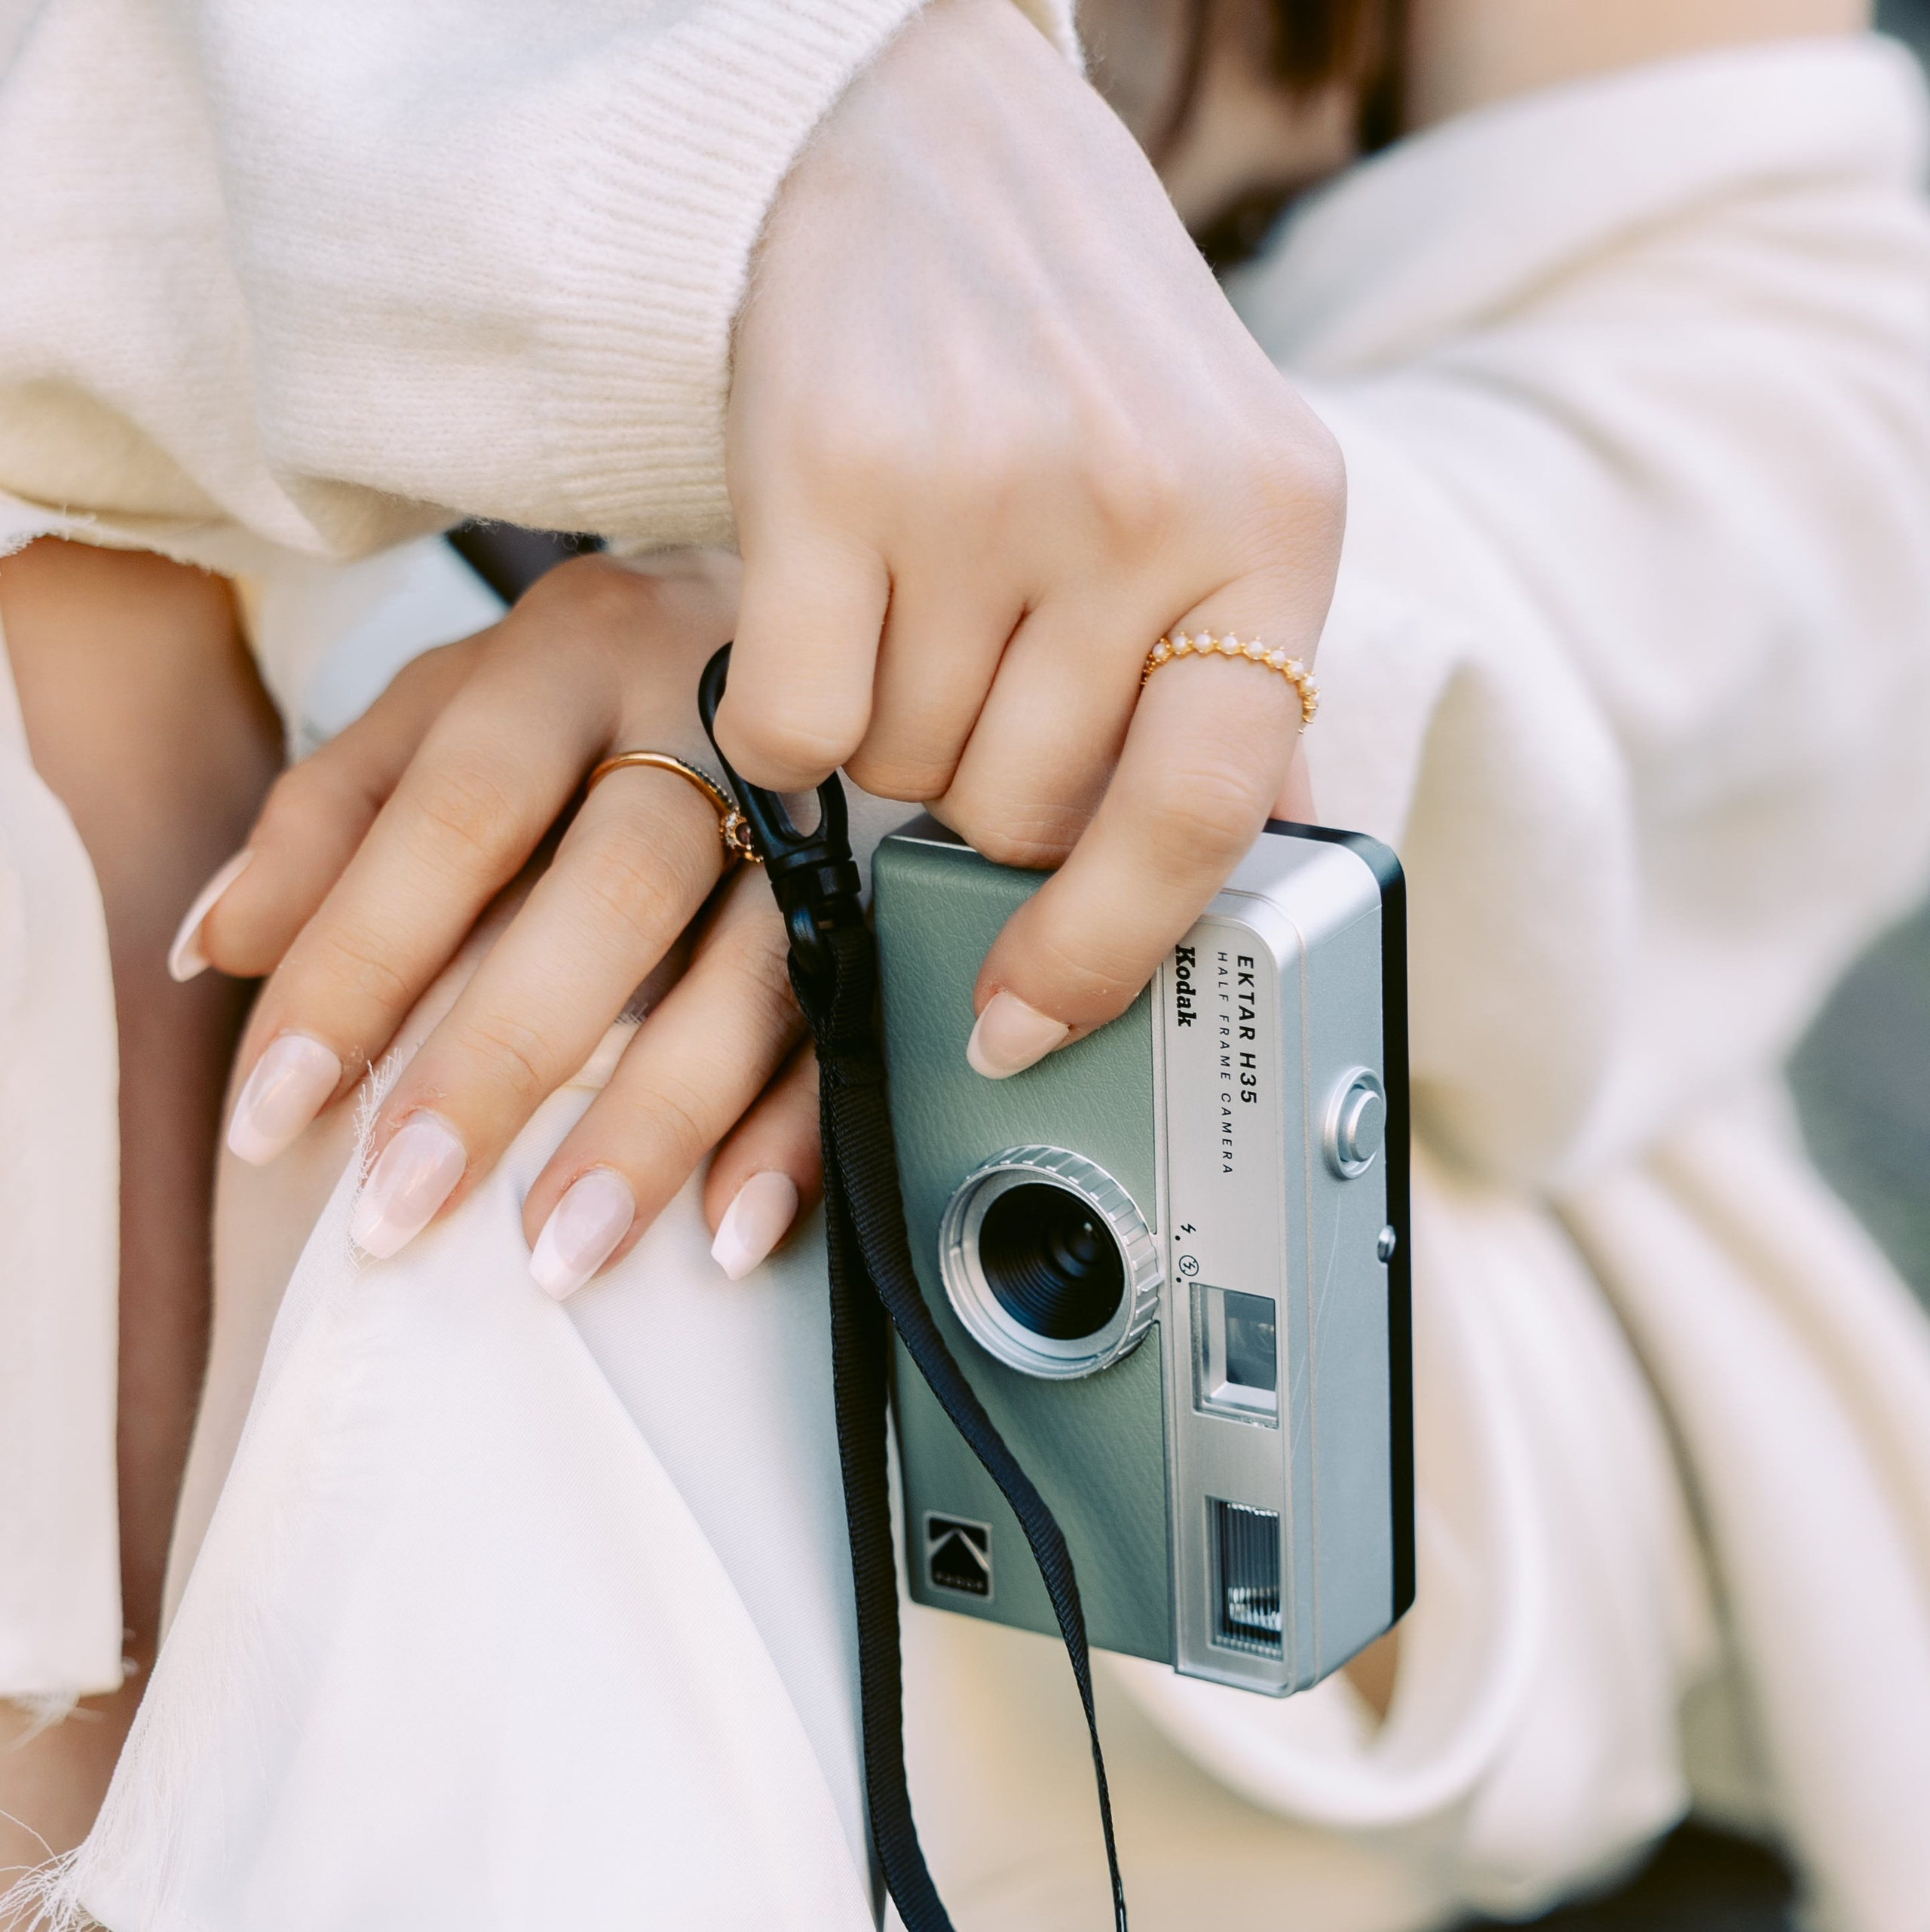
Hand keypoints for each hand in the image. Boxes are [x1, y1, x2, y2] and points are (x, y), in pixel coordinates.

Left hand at [182, 555, 819, 1294]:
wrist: (817, 623)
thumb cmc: (598, 694)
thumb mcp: (450, 708)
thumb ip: (331, 817)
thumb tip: (214, 951)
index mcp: (569, 656)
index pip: (450, 815)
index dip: (357, 965)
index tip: (272, 1114)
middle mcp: (708, 717)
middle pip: (610, 891)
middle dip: (499, 1060)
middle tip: (401, 1206)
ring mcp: (823, 812)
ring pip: (751, 973)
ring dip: (651, 1125)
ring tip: (556, 1257)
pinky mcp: (894, 899)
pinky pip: (856, 1029)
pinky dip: (794, 1136)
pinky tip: (730, 1232)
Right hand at [718, 0, 1343, 1077]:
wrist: (918, 141)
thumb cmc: (1074, 358)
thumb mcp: (1219, 492)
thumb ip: (1234, 679)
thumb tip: (1252, 883)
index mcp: (1278, 524)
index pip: (1202, 814)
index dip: (1104, 950)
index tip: (1024, 1026)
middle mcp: (1146, 501)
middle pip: (1021, 815)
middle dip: (979, 791)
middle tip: (971, 675)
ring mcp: (989, 483)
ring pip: (903, 779)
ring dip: (889, 739)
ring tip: (911, 599)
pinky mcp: (834, 470)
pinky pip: (789, 732)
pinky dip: (783, 717)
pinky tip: (818, 610)